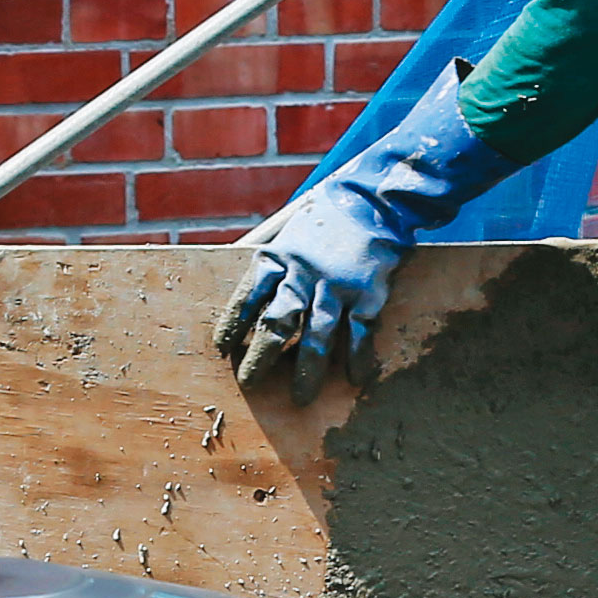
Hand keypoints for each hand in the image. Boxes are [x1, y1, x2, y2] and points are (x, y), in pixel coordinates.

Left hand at [216, 64, 520, 390]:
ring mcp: (337, 285)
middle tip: (249, 383)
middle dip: (261, 357)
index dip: (233, 324)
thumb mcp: (288, 231)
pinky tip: (355, 379)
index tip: (222, 348)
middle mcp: (303, 273)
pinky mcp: (368, 292)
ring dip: (307, 371)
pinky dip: (358, 358)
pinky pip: (361, 333)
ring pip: (318, 336)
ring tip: (301, 398)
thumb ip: (270, 261)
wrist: (375, 199)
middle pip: (277, 322)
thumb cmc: (325, 218)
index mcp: (278, 256)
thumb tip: (241, 288)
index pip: (247, 296)